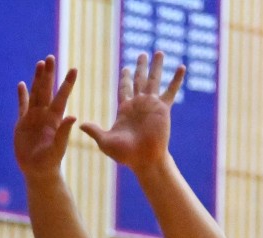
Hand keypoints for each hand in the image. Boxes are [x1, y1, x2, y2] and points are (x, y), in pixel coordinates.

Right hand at [14, 56, 77, 177]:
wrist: (37, 170)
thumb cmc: (50, 162)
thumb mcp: (58, 148)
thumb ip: (63, 132)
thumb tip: (72, 116)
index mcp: (55, 119)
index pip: (61, 97)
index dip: (67, 83)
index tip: (74, 69)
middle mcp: (45, 114)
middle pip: (46, 90)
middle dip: (48, 74)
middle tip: (50, 57)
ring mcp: (33, 117)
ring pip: (35, 94)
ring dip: (36, 79)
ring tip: (39, 64)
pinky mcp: (22, 123)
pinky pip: (22, 106)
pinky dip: (22, 95)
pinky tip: (21, 84)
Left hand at [81, 52, 185, 170]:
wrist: (144, 159)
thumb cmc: (125, 154)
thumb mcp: (105, 141)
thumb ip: (94, 131)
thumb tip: (80, 124)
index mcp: (125, 109)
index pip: (124, 88)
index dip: (125, 78)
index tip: (126, 68)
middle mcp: (139, 104)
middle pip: (139, 80)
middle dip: (140, 67)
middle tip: (142, 54)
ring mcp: (152, 105)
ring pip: (154, 80)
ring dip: (157, 66)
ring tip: (159, 52)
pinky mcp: (163, 109)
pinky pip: (171, 91)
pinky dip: (176, 79)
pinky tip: (182, 67)